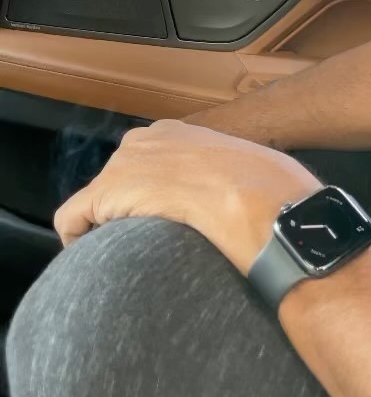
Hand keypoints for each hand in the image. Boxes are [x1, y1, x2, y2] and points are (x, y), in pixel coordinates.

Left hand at [54, 120, 320, 276]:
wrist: (261, 203)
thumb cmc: (273, 193)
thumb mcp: (260, 174)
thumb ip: (242, 182)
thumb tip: (263, 203)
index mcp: (181, 132)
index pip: (149, 162)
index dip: (153, 196)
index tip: (165, 223)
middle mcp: (146, 139)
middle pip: (119, 180)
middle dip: (127, 211)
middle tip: (148, 244)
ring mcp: (125, 164)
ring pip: (96, 202)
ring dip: (109, 228)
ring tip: (132, 257)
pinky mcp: (107, 192)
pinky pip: (72, 219)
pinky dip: (77, 241)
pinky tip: (98, 263)